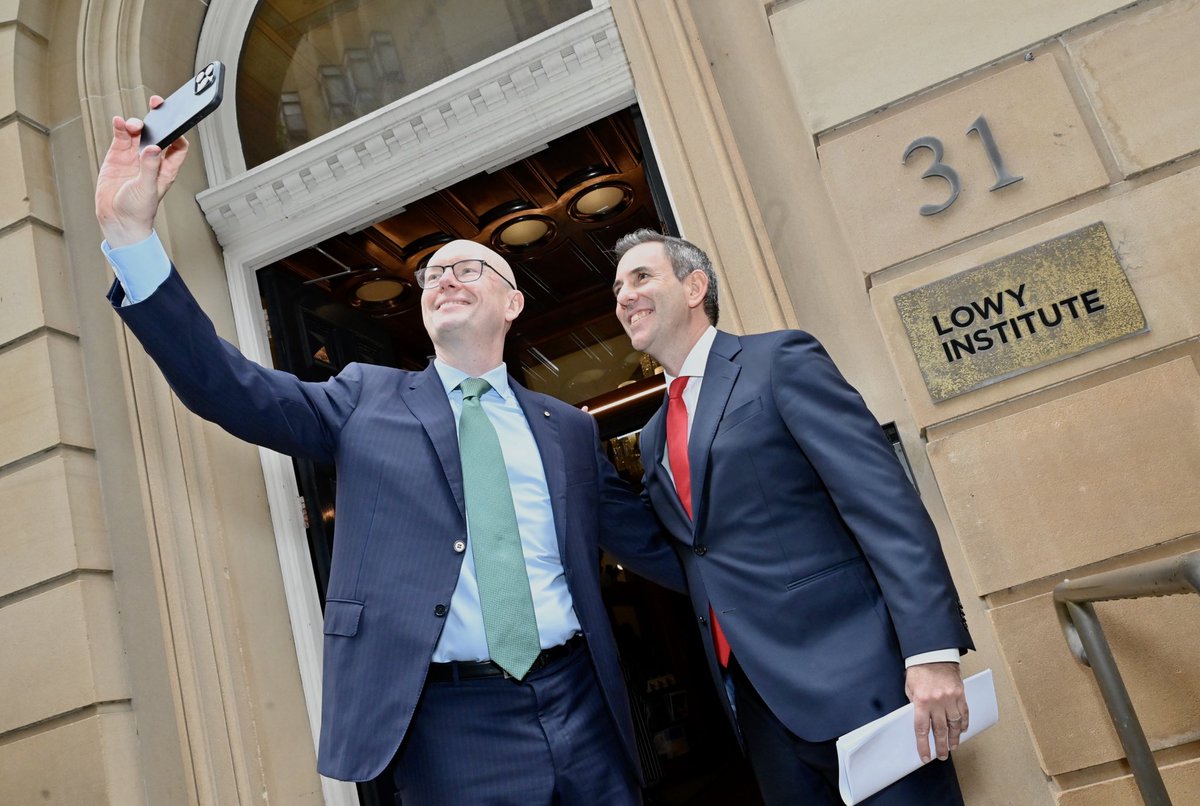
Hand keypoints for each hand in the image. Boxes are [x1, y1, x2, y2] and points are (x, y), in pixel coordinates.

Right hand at [94, 95, 188, 247]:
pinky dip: (120, 128)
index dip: (179, 133)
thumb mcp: (146, 189)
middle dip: (158, 119)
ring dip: (136, 124)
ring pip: (139, 133)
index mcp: (166, 169)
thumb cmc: (138, 212)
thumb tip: (154, 148)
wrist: (117, 221)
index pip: (178, 146)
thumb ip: (149, 168)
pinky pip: (121, 137)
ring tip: (131, 125)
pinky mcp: (118, 157)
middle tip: (156, 105)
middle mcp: (152, 161)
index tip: (176, 121)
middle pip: (158, 134)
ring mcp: (134, 157)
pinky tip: (118, 122)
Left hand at [905, 662, 966, 762]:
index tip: (925, 756)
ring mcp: (950, 698)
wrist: (933, 654)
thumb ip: (915, 705)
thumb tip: (921, 721)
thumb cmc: (919, 670)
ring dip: (954, 738)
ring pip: (954, 724)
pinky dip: (963, 724)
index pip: (922, 729)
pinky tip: (962, 731)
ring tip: (953, 746)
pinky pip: (964, 713)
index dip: (923, 745)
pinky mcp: (960, 694)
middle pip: (940, 730)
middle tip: (942, 756)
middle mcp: (937, 702)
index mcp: (921, 701)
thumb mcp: (910, 688)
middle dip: (941, 746)